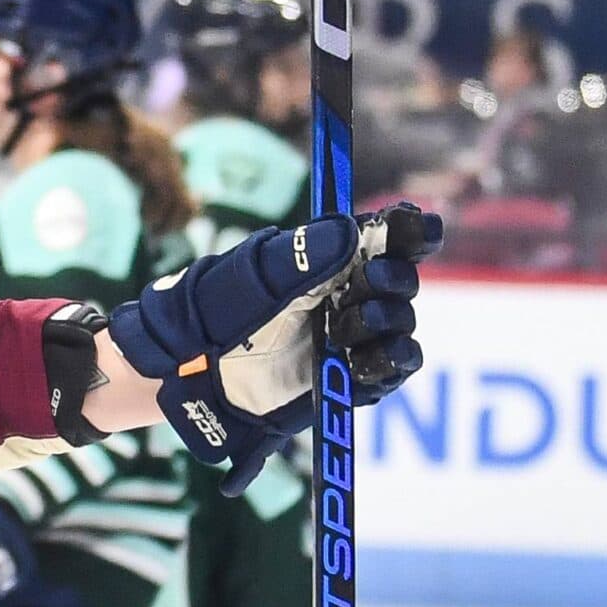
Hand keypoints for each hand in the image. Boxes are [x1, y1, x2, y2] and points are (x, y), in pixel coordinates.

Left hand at [109, 203, 441, 490]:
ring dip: (386, 322)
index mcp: (332, 258)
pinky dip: (391, 362)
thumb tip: (352, 230)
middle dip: (392, 279)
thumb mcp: (256, 273)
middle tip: (369, 281)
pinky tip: (378, 356)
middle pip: (400, 281)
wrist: (192, 366)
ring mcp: (352, 337)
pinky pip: (390, 371)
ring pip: (400, 326)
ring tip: (347, 327)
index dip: (408, 231)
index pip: (387, 238)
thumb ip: (303, 253)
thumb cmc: (218, 307)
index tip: (414, 228)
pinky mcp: (350, 378)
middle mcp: (349, 294)